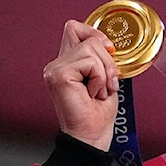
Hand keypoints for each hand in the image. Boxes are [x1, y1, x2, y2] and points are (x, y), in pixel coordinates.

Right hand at [42, 20, 120, 150]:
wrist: (91, 138)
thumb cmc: (97, 115)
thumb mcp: (104, 78)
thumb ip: (100, 59)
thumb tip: (107, 43)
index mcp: (66, 64)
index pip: (74, 28)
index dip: (94, 34)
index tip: (109, 51)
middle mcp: (56, 64)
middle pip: (87, 37)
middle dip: (107, 58)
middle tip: (107, 83)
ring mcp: (55, 69)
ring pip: (91, 48)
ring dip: (105, 72)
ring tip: (98, 91)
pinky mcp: (59, 75)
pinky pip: (90, 62)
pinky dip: (100, 78)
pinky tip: (93, 94)